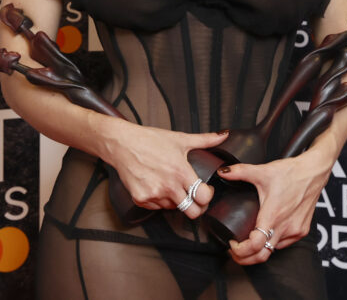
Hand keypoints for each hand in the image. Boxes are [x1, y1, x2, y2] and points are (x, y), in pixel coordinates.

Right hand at [100, 121, 227, 219]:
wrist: (122, 144)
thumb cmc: (150, 140)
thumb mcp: (180, 139)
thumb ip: (205, 140)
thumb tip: (224, 134)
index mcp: (181, 172)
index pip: (204, 198)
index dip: (208, 196)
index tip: (205, 190)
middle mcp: (168, 186)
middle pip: (192, 212)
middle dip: (197, 207)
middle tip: (195, 198)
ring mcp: (154, 194)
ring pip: (174, 209)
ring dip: (176, 201)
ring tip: (171, 184)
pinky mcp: (141, 199)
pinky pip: (157, 207)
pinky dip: (159, 200)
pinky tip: (157, 185)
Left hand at [220, 153, 330, 264]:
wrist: (314, 171)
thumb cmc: (291, 172)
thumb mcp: (262, 171)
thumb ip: (240, 171)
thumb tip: (223, 171)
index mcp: (273, 215)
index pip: (255, 245)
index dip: (240, 250)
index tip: (232, 244)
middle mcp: (285, 226)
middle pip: (262, 256)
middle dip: (245, 258)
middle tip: (234, 251)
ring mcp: (295, 230)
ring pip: (273, 250)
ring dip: (259, 250)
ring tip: (248, 242)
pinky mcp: (302, 230)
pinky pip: (284, 244)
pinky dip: (272, 243)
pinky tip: (266, 234)